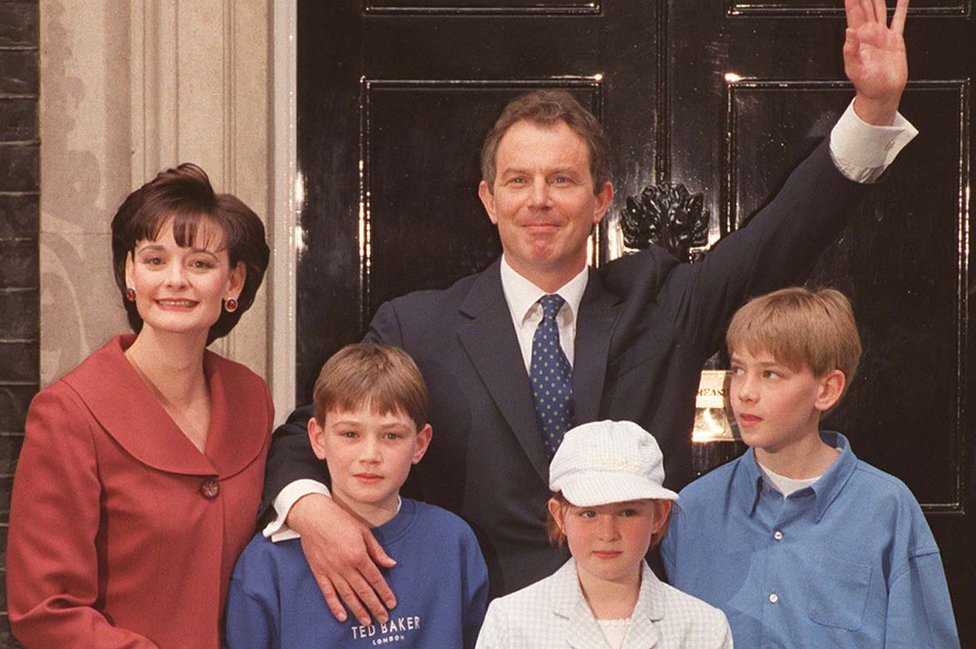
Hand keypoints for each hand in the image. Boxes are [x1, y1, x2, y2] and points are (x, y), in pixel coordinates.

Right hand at [287, 493, 396, 625]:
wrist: (313, 515)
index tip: (392, 604)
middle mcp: (345, 566)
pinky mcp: (319, 572)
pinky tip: (343, 616)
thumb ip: (377, 550)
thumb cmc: (340, 519)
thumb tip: (391, 564)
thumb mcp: (364, 531)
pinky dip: (335, 606)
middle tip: (383, 619)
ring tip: (367, 621)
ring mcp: (331, 571)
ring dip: (359, 610)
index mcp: (359, 555)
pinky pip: (328, 593)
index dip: (385, 593)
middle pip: (364, 591)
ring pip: (347, 596)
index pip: (375, 579)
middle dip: (375, 607)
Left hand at [843, 0, 908, 124]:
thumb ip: (850, 50)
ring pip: (879, 10)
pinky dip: (901, 8)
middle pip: (866, 7)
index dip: (852, 0)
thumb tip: (848, 31)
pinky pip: (899, 20)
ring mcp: (882, 35)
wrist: (882, 94)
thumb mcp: (854, 69)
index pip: (853, 14)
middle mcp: (869, 34)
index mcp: (859, 39)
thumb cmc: (867, 85)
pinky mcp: (895, 40)